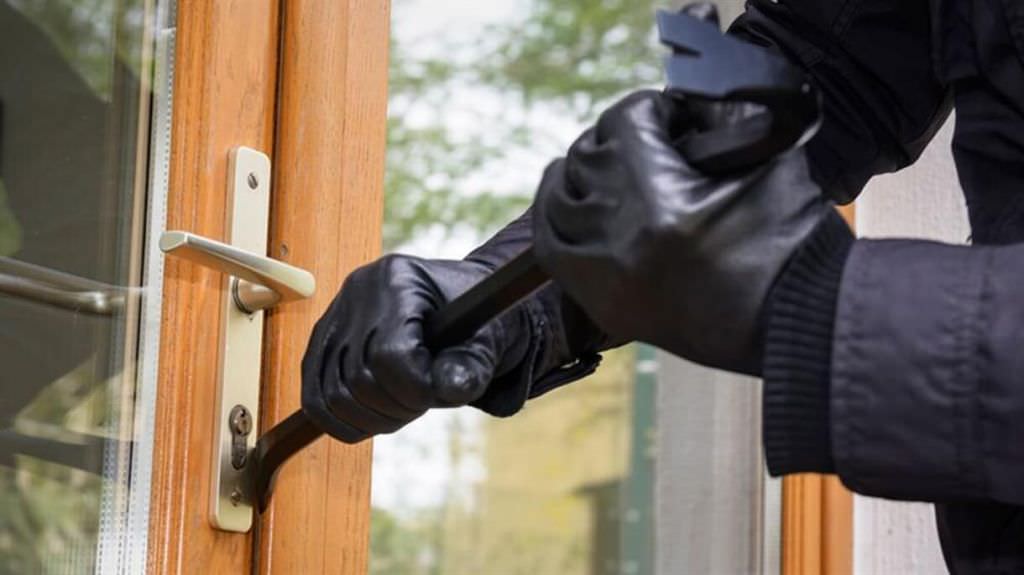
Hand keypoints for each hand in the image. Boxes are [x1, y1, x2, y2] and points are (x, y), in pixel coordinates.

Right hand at [302, 212, 608, 442]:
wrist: (463, 309)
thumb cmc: (478, 323)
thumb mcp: (487, 343)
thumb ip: (470, 369)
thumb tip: (448, 388)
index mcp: (399, 280)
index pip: (390, 354)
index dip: (415, 390)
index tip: (438, 393)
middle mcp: (358, 290)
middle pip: (357, 378)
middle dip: (395, 407)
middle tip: (423, 403)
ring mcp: (335, 314)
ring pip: (330, 393)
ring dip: (369, 418)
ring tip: (402, 408)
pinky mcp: (324, 340)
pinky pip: (314, 395)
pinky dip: (340, 419)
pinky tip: (372, 418)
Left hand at [532, 89, 843, 374]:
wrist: (800, 318)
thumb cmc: (792, 239)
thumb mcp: (766, 156)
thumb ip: (717, 113)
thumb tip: (677, 100)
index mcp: (661, 200)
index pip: (623, 121)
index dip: (650, 109)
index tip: (672, 118)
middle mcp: (621, 238)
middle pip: (587, 157)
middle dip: (617, 140)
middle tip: (648, 144)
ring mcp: (606, 276)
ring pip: (558, 200)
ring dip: (580, 175)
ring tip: (607, 168)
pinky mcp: (604, 302)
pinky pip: (552, 249)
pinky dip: (555, 218)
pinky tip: (572, 203)